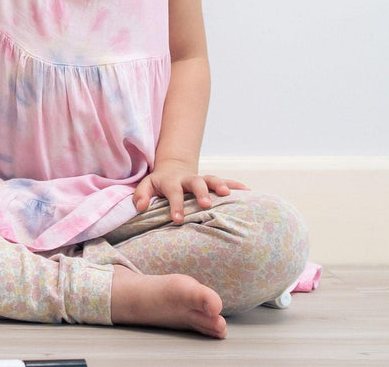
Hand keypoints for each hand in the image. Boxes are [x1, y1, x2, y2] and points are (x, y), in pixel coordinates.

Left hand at [132, 160, 248, 223]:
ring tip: (228, 193)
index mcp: (171, 181)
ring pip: (211, 179)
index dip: (176, 204)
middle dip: (201, 192)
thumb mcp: (146, 186)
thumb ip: (141, 195)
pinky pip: (226, 180)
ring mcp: (201, 179)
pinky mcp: (211, 181)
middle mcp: (188, 179)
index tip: (178, 219)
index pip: (173, 192)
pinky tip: (248, 191)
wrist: (173, 169)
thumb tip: (140, 206)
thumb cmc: (159, 184)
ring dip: (220, 184)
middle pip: (196, 182)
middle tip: (206, 204)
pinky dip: (236, 185)